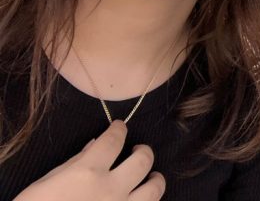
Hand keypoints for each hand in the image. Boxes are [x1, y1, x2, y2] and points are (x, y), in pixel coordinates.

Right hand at [14, 120, 164, 199]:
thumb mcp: (45, 183)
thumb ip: (74, 163)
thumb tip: (93, 145)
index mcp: (87, 172)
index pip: (114, 140)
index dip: (119, 130)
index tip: (120, 127)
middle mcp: (110, 189)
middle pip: (143, 160)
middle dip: (144, 151)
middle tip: (139, 149)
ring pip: (154, 190)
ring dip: (155, 179)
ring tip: (151, 177)